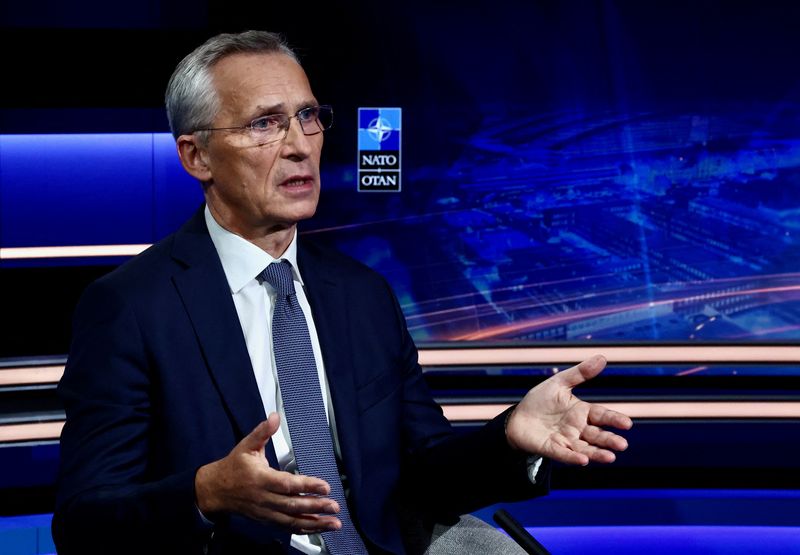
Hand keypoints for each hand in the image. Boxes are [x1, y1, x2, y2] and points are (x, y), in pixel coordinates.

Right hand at [194, 412, 341, 532]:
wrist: (215, 490)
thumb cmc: (233, 467)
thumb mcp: (246, 445)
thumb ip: (262, 431)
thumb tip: (275, 416)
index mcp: (261, 479)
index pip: (287, 484)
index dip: (307, 486)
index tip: (324, 486)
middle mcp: (264, 498)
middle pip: (293, 505)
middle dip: (316, 506)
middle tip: (334, 506)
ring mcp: (266, 512)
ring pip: (292, 520)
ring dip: (315, 523)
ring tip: (334, 522)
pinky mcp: (267, 520)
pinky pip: (288, 527)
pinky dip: (305, 528)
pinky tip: (319, 528)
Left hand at [505, 355, 632, 465]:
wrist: (517, 417)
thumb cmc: (540, 401)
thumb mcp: (559, 383)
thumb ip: (580, 373)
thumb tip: (602, 357)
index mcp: (582, 412)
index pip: (602, 416)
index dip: (614, 419)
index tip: (627, 423)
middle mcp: (578, 429)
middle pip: (597, 435)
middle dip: (609, 440)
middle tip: (622, 444)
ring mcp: (566, 440)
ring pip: (586, 448)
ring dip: (598, 453)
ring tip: (610, 457)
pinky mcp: (552, 449)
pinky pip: (564, 454)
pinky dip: (574, 457)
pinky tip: (583, 460)